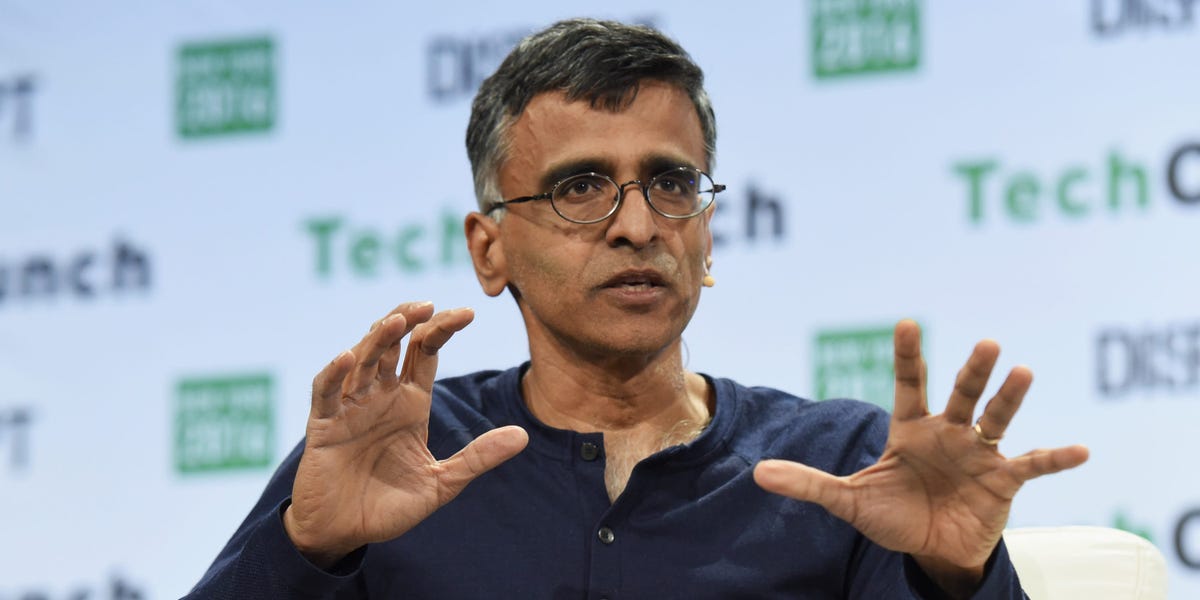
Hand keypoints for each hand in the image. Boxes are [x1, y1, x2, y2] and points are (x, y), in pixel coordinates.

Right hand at [283, 302, 528, 566]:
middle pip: (394, 343)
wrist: (343, 533)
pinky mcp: (324, 424)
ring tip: (398, 320)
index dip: (443, 329)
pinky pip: (326, 391)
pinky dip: (335, 373)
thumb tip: (524, 435)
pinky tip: (349, 358)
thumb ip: (478, 457)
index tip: (468, 313)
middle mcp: (381, 395)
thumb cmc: (389, 506)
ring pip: (363, 358)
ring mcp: (351, 406)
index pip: (426, 352)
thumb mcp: (441, 482)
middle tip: (429, 304)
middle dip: (409, 319)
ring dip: (378, 337)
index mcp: (410, 402)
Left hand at [753, 320, 1087, 596]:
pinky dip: (1056, 458)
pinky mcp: (1004, 482)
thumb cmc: (893, 516)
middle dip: (970, 370)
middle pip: (960, 394)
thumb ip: (808, 483)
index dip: (908, 355)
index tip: (906, 321)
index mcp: (910, 430)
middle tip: (985, 343)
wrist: (930, 549)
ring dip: (1010, 398)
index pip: (908, 384)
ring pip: (995, 419)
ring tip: (1022, 372)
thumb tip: (758, 472)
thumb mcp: (848, 501)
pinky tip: (1082, 451)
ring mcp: (979, 454)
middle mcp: (948, 433)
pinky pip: (1033, 465)